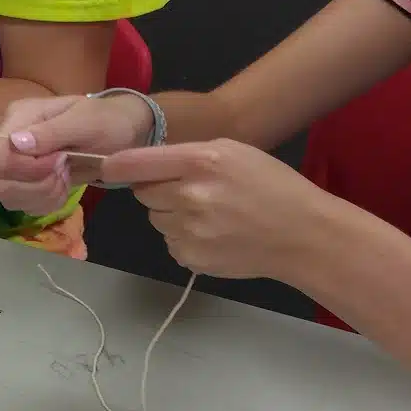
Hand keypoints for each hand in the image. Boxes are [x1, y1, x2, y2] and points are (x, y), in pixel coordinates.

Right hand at [0, 94, 153, 213]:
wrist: (118, 135)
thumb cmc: (105, 121)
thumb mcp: (86, 122)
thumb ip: (52, 132)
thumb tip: (15, 142)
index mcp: (16, 117)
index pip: (2, 158)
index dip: (31, 169)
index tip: (62, 160)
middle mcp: (5, 140)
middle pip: (0, 182)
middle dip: (38, 185)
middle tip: (65, 170)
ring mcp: (10, 162)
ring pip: (8, 197)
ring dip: (43, 195)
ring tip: (65, 178)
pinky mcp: (17, 181)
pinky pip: (20, 205)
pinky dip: (45, 202)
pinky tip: (60, 187)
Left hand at [102, 139, 338, 278]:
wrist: (302, 235)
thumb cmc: (271, 187)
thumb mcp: (233, 153)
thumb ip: (186, 155)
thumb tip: (140, 165)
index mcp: (201, 162)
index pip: (134, 164)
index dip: (117, 167)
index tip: (107, 168)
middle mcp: (189, 196)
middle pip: (143, 193)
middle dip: (159, 191)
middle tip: (191, 192)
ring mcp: (188, 230)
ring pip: (156, 219)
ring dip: (172, 216)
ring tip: (209, 215)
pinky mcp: (189, 257)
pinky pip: (170, 243)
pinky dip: (185, 239)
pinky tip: (214, 234)